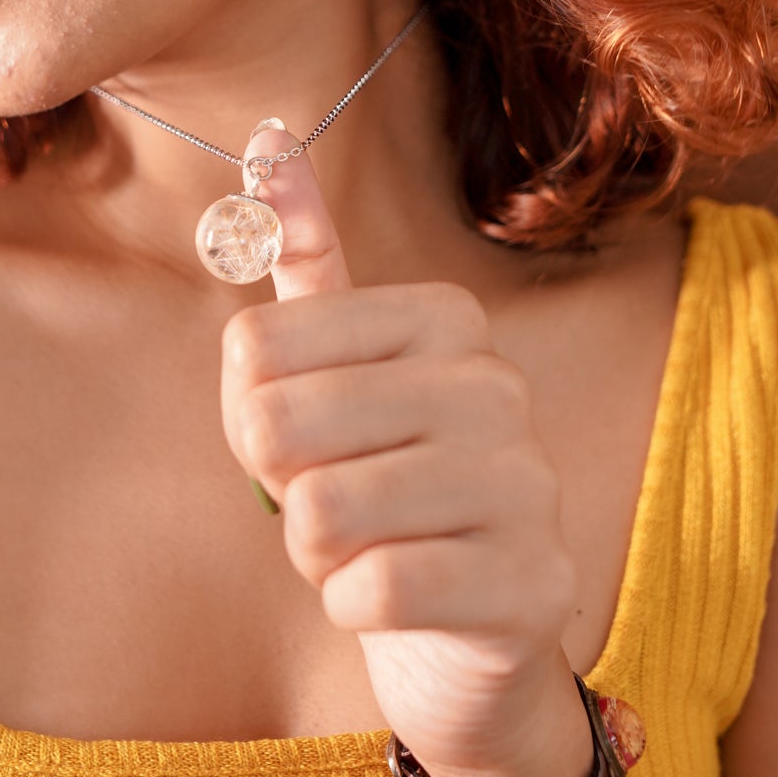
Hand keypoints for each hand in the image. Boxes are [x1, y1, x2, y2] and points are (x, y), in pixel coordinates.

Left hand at [218, 120, 589, 776]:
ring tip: (361, 551)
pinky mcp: (532, 585)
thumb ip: (310, 264)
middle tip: (324, 505)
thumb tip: (268, 135)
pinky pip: (375, 590)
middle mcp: (499, 386)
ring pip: (323, 510)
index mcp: (447, 319)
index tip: (294, 439)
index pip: (257, 343)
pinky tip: (390, 601)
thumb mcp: (340, 374)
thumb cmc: (385, 491)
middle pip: (279, 423)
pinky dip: (352, 606)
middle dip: (277, 487)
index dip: (245, 411)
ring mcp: (528, 485)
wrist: (468, 641)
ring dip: (314, 552)